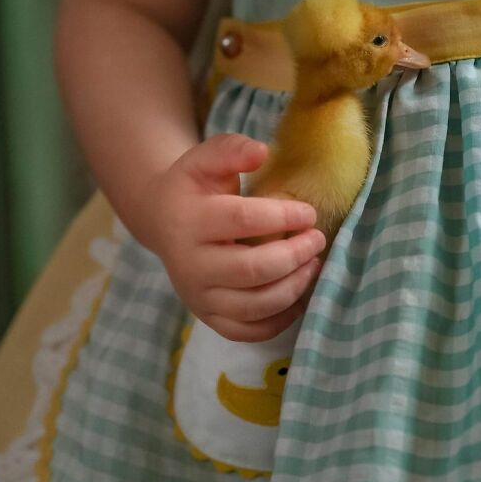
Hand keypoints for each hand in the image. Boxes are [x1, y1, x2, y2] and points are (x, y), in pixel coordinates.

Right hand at [135, 133, 325, 341]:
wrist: (162, 222)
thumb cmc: (194, 188)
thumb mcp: (205, 159)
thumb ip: (231, 150)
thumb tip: (261, 152)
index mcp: (188, 221)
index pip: (242, 220)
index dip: (283, 216)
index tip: (310, 213)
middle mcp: (189, 265)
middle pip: (253, 269)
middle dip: (295, 255)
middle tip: (317, 240)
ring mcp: (197, 296)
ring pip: (254, 305)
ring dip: (294, 287)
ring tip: (313, 265)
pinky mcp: (207, 317)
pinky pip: (248, 331)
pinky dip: (279, 320)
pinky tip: (298, 296)